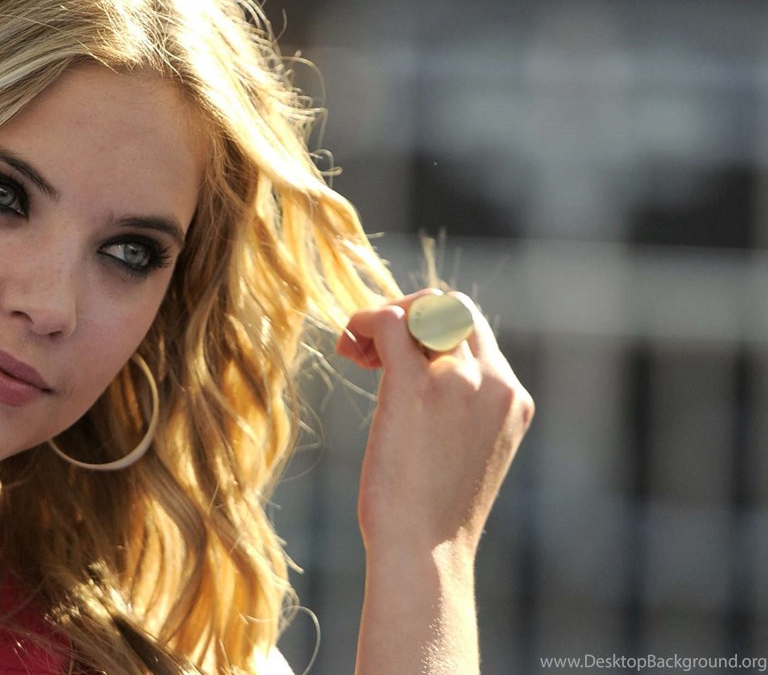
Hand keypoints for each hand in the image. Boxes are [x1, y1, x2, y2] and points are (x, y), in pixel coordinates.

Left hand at [336, 290, 533, 554]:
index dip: (432, 328)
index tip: (396, 356)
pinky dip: (364, 320)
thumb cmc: (433, 515)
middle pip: (451, 307)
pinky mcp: (418, 387)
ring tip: (358, 351)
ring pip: (421, 308)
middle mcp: (495, 382)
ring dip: (383, 318)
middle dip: (410, 313)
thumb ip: (462, 407)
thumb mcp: (467, 450)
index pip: (474, 329)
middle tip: (374, 347)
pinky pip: (390, 321)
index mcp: (512, 398)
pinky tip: (348, 345)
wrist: (425, 555)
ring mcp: (460, 381)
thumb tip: (425, 379)